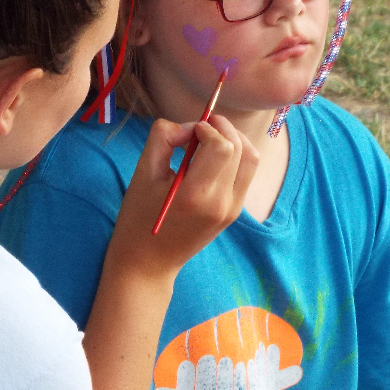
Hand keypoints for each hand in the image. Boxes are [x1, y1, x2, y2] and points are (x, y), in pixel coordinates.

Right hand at [106, 116, 257, 282]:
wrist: (148, 262)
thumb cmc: (138, 217)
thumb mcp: (142, 172)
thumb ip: (164, 138)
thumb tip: (188, 126)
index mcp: (196, 195)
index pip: (222, 146)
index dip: (207, 128)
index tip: (188, 129)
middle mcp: (221, 203)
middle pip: (240, 148)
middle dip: (222, 128)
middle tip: (200, 126)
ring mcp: (232, 210)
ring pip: (251, 159)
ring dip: (234, 140)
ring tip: (210, 137)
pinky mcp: (234, 213)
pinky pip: (245, 174)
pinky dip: (235, 156)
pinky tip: (213, 157)